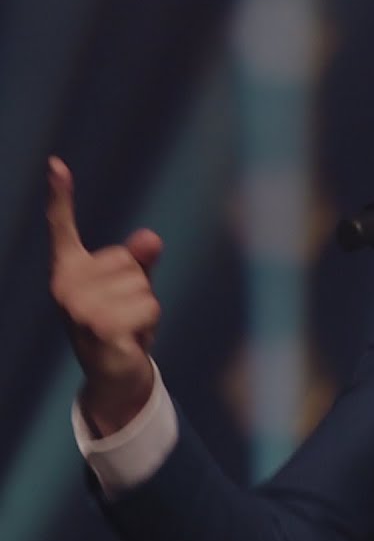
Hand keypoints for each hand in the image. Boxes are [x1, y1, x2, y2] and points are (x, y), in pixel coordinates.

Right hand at [47, 157, 163, 436]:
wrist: (113, 376)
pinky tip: (129, 340)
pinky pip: (148, 308)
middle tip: (123, 314)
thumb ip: (140, 260)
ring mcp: (78, 308)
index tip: (57, 163)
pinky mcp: (98, 328)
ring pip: (143, 287)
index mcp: (69, 270)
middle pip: (131, 263)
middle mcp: (65, 286)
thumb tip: (149, 238)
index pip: (63, 228)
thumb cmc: (121, 324)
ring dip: (146, 309)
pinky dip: (149, 325)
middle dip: (140, 288)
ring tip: (126, 328)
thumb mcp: (132, 287)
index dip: (61, 196)